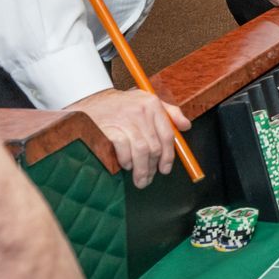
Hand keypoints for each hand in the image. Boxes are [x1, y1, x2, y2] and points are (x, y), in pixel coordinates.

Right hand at [70, 88, 191, 189]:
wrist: (92, 100)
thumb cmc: (123, 105)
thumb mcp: (147, 101)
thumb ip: (170, 113)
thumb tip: (186, 126)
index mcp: (153, 104)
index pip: (168, 135)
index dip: (169, 156)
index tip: (165, 169)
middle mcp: (141, 110)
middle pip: (155, 146)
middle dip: (153, 167)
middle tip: (149, 178)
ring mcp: (125, 120)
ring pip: (142, 151)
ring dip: (141, 169)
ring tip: (140, 178)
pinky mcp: (110, 128)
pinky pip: (124, 150)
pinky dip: (126, 161)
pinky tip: (125, 165)